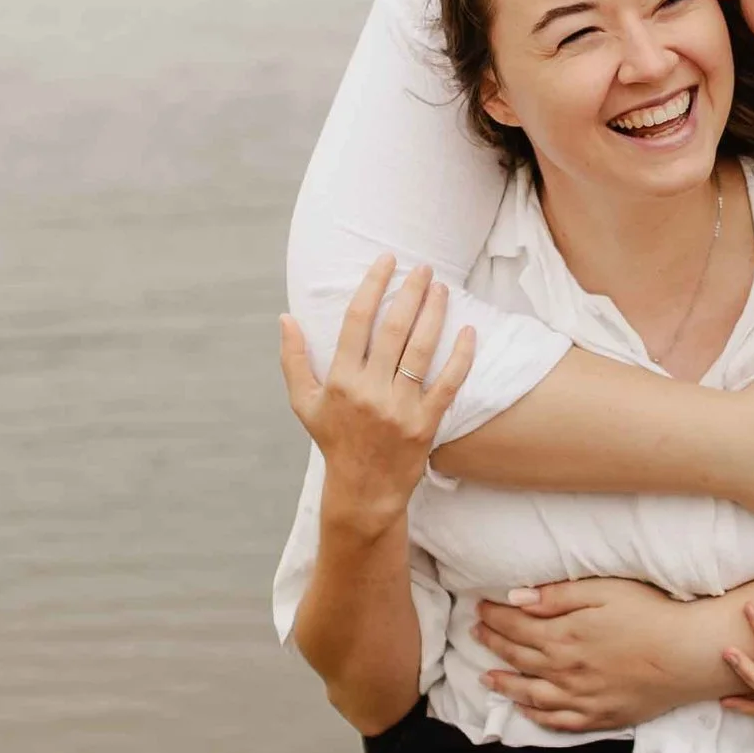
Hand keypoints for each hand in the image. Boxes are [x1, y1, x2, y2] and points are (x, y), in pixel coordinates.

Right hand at [279, 257, 475, 530]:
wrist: (364, 491)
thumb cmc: (334, 441)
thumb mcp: (304, 403)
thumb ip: (293, 359)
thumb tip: (285, 318)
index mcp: (340, 380)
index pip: (356, 321)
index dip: (373, 286)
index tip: (387, 261)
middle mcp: (369, 391)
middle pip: (393, 329)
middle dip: (410, 293)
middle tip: (424, 268)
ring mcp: (399, 408)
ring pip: (420, 350)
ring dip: (434, 314)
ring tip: (442, 289)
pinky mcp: (425, 425)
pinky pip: (448, 384)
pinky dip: (460, 356)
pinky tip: (468, 330)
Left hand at [473, 574, 724, 733]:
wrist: (690, 654)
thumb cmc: (652, 614)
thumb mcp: (604, 591)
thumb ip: (558, 596)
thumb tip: (517, 599)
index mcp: (564, 635)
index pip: (516, 626)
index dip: (494, 616)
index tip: (481, 608)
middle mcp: (565, 670)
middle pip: (518, 657)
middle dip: (493, 643)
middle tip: (477, 633)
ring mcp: (581, 697)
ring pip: (529, 694)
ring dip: (504, 684)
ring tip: (486, 678)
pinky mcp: (600, 716)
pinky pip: (558, 721)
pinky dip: (535, 715)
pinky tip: (524, 709)